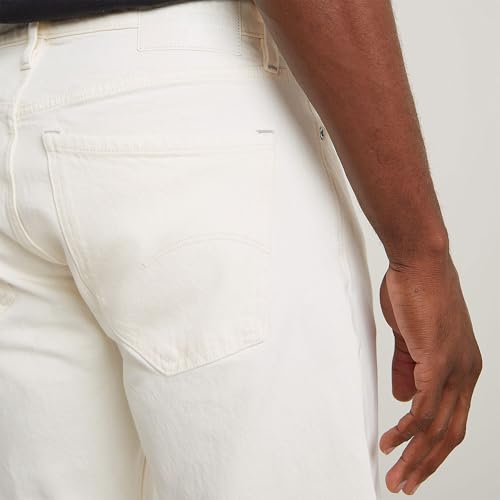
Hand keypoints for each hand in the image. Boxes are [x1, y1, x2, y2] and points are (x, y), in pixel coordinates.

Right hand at [378, 252, 481, 494]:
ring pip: (438, 426)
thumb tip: (404, 398)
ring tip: (398, 475)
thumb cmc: (416, 293)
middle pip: (450, 432)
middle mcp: (466, 373)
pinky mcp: (438, 360)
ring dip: (416, 455)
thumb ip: (408, 370)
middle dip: (426, 463)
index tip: (414, 462)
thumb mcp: (412, 339)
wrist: (421, 262)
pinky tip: (392, 442)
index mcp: (463, 368)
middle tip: (405, 484)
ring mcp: (455, 368)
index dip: (434, 446)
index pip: (453, 419)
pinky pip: (423, 406)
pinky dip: (407, 429)